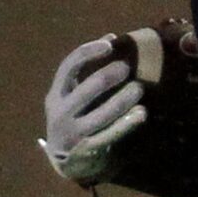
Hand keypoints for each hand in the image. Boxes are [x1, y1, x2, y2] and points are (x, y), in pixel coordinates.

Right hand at [41, 37, 143, 185]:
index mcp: (56, 94)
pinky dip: (126, 124)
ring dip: (121, 101)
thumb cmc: (75, 116)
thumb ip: (89, 68)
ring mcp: (72, 132)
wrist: (65, 159)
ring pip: (99, 115)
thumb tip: (111, 36)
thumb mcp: (73, 94)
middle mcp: (60, 112)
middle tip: (127, 68)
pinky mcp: (87, 150)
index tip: (109, 44)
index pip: (67, 68)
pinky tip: (141, 113)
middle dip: (105, 77)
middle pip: (83, 91)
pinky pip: (109, 135)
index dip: (87, 53)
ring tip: (139, 88)